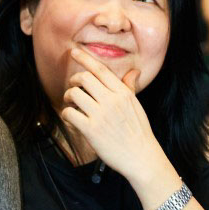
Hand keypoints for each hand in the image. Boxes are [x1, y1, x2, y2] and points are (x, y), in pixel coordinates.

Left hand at [60, 48, 165, 181]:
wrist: (142, 157)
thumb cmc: (139, 132)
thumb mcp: (137, 106)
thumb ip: (129, 88)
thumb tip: (133, 72)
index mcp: (123, 93)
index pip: (101, 70)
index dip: (85, 58)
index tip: (74, 52)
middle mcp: (112, 101)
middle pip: (84, 78)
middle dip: (74, 80)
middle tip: (73, 87)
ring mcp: (101, 115)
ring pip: (75, 94)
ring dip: (68, 97)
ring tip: (70, 103)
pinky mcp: (91, 130)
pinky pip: (70, 114)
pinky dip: (66, 114)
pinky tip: (71, 118)